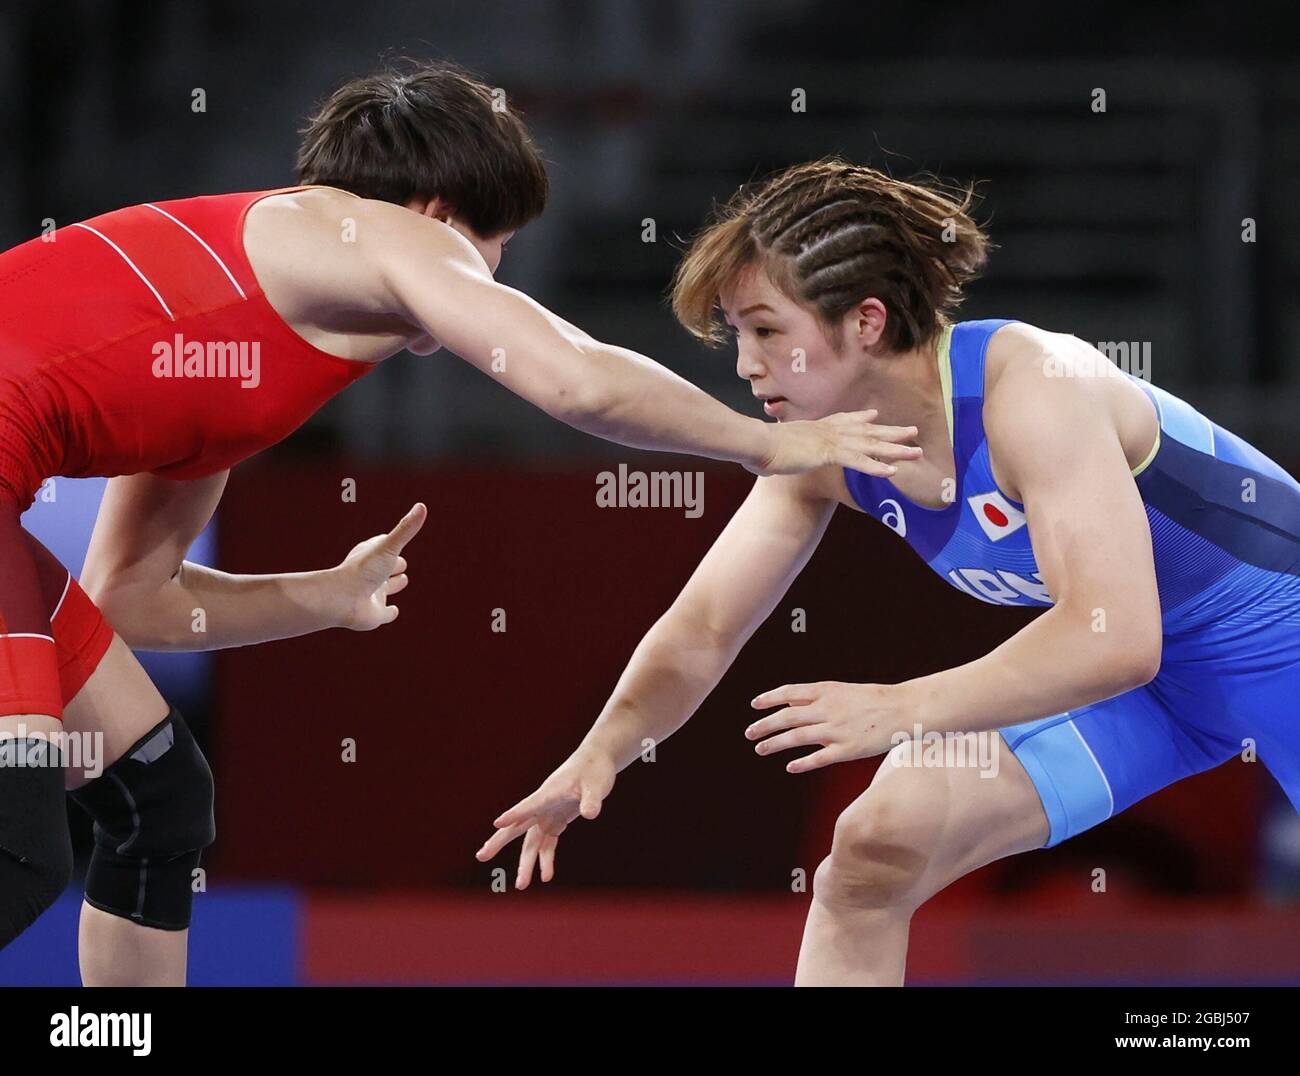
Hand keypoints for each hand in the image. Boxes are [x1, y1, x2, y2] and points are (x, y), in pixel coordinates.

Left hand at [328, 503, 427, 629]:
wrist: (343, 600)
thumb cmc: (363, 570)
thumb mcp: (388, 547)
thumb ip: (405, 529)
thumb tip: (422, 506)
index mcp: (372, 556)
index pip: (383, 545)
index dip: (391, 542)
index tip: (394, 538)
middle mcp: (372, 574)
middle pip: (386, 567)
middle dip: (395, 564)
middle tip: (401, 563)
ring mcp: (373, 594)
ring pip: (386, 588)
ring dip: (394, 585)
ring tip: (402, 580)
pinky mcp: (375, 614)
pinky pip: (384, 613)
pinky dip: (389, 612)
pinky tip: (393, 611)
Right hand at [475, 748, 616, 888]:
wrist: (597, 761)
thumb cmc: (594, 769)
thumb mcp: (596, 785)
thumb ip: (591, 800)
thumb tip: (590, 814)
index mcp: (547, 794)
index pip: (527, 806)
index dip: (513, 814)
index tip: (496, 823)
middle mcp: (543, 806)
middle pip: (517, 827)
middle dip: (499, 843)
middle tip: (481, 856)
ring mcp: (548, 814)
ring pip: (531, 842)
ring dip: (526, 862)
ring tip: (521, 885)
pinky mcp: (558, 820)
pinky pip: (548, 843)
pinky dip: (546, 859)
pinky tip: (545, 877)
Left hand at [746, 680, 913, 771]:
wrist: (904, 709)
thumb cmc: (873, 699)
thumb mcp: (842, 690)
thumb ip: (817, 697)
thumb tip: (789, 703)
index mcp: (827, 691)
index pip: (790, 692)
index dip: (769, 698)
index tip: (754, 704)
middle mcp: (828, 709)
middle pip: (787, 717)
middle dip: (765, 725)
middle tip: (749, 733)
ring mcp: (837, 730)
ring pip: (797, 737)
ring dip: (775, 744)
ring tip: (760, 749)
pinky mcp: (848, 749)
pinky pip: (819, 758)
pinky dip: (802, 763)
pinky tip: (790, 767)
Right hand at [749, 409, 920, 477]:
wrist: (757, 443)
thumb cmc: (760, 448)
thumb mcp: (774, 448)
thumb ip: (777, 453)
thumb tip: (762, 463)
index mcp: (817, 427)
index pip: (844, 420)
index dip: (861, 418)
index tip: (875, 415)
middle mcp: (828, 430)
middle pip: (867, 431)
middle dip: (892, 432)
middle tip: (913, 431)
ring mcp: (831, 441)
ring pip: (870, 445)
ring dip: (895, 450)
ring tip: (916, 452)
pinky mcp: (828, 453)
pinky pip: (858, 461)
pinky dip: (876, 466)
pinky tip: (892, 472)